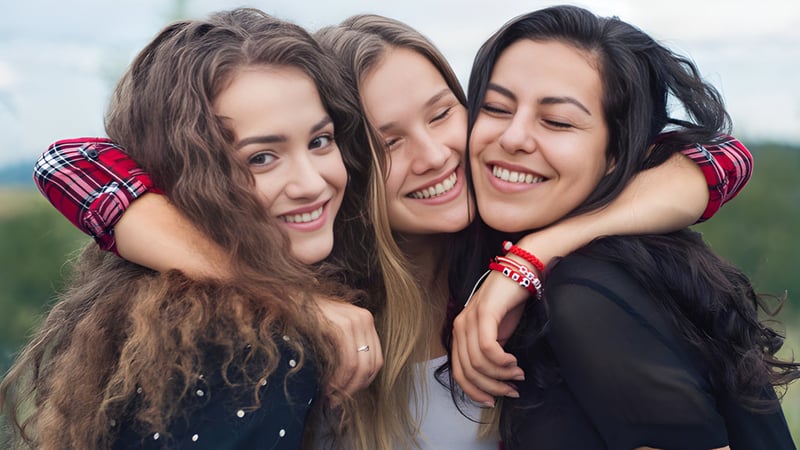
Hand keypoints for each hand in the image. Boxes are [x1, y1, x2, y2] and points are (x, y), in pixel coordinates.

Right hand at [315, 297, 382, 398]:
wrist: (288, 297)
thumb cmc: (307, 316)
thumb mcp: (333, 329)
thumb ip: (346, 346)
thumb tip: (351, 380)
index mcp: (366, 320)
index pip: (377, 360)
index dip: (364, 381)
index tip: (349, 393)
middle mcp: (364, 319)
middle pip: (371, 365)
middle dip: (355, 388)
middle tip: (339, 401)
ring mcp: (354, 321)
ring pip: (359, 366)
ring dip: (346, 387)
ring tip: (332, 397)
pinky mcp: (340, 326)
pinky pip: (347, 361)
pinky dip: (339, 379)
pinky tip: (328, 386)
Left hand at [451, 270, 526, 405]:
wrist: (522, 271)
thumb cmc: (511, 302)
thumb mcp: (498, 333)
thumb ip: (491, 353)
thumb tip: (497, 380)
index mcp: (460, 333)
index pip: (458, 372)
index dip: (475, 391)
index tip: (493, 401)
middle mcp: (459, 327)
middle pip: (467, 371)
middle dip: (491, 387)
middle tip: (511, 391)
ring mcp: (469, 319)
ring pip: (478, 363)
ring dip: (500, 375)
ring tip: (517, 374)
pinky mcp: (484, 314)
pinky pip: (487, 348)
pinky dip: (502, 361)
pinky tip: (514, 362)